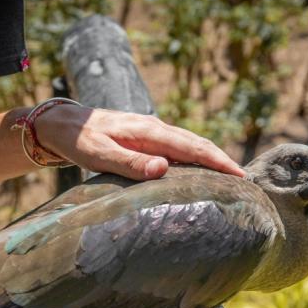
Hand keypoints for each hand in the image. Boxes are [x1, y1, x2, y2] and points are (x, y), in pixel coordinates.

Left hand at [33, 104, 244, 179]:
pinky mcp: (148, 139)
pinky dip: (197, 159)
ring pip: (191, 146)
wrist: (61, 125)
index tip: (239, 176)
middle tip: (246, 183)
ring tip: (232, 180)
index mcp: (149, 132)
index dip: (218, 162)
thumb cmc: (78, 142)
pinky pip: (180, 149)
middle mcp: (156, 129)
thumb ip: (129, 163)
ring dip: (213, 160)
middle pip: (199, 145)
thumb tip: (163, 168)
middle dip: (224, 162)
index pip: (192, 147)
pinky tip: (202, 173)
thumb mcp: (99, 155)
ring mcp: (153, 133)